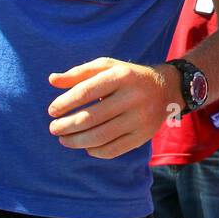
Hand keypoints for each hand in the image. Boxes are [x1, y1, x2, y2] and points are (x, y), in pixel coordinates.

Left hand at [47, 58, 176, 158]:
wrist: (166, 89)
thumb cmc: (128, 76)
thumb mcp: (107, 66)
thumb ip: (79, 72)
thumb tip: (52, 80)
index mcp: (121, 76)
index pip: (86, 91)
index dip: (65, 103)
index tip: (52, 111)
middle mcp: (133, 97)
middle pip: (92, 117)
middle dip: (66, 125)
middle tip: (53, 128)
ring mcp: (140, 118)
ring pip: (101, 136)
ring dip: (76, 141)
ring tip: (64, 139)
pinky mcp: (143, 135)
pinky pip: (114, 149)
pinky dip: (96, 151)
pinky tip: (86, 147)